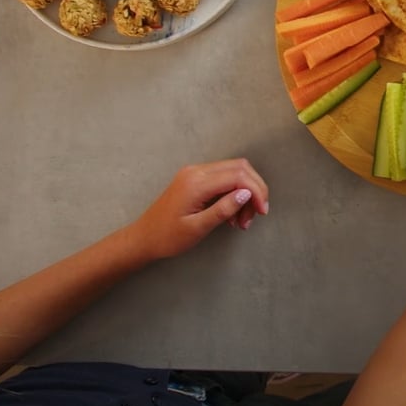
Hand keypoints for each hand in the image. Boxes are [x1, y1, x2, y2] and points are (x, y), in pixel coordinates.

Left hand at [127, 158, 268, 261]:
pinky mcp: (196, 178)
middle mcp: (196, 171)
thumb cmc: (167, 237)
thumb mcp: (197, 228)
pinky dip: (234, 193)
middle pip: (240, 167)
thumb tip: (246, 194)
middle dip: (254, 189)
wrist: (143, 238)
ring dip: (245, 193)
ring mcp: (195, 172)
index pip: (238, 175)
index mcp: (196, 183)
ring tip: (241, 220)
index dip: (256, 191)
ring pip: (234, 171)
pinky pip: (224, 177)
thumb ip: (223, 209)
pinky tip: (231, 213)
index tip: (261, 211)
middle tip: (255, 214)